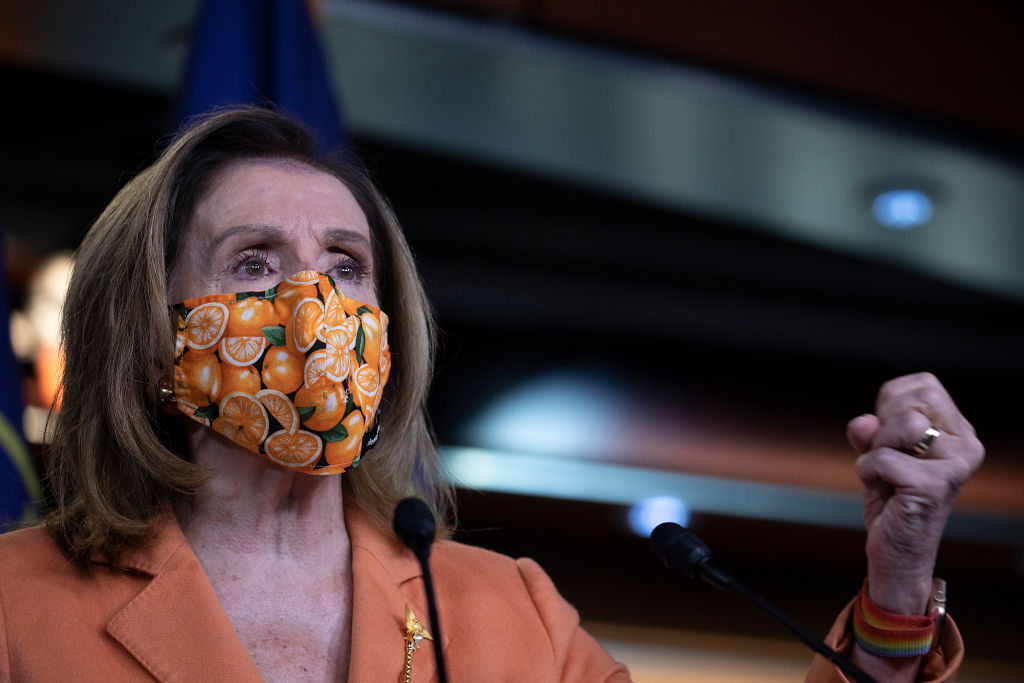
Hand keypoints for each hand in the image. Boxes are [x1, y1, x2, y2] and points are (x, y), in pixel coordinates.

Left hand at [847, 373, 983, 614]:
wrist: (897, 551)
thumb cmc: (891, 498)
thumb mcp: (877, 453)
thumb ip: (870, 430)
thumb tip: (864, 422)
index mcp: (958, 431)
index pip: (924, 384)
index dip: (890, 402)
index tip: (888, 432)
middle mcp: (966, 444)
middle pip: (915, 401)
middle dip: (883, 425)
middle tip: (885, 456)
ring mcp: (955, 465)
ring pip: (903, 424)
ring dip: (876, 448)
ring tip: (883, 473)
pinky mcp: (935, 486)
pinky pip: (883, 458)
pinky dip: (867, 471)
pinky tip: (880, 489)